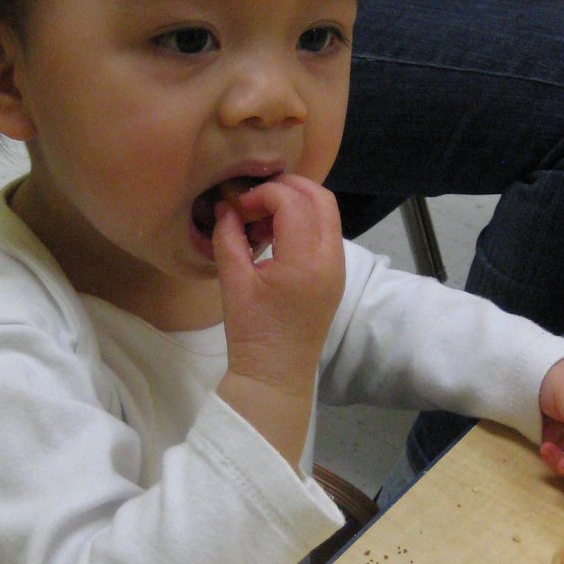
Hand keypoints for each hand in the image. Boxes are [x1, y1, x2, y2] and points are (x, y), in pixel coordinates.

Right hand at [213, 174, 344, 465]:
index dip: (261, 195)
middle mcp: (331, 258)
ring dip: (297, 204)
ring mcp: (338, 267)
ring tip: (263, 220)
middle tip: (253, 201)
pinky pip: (327, 233)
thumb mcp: (233, 282)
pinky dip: (305, 222)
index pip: (291, 200)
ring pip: (328, 213)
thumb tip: (225, 208)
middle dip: (286, 188)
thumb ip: (229, 237)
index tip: (238, 209)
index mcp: (306, 260)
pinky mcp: (336, 276)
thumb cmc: (253, 332)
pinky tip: (276, 237)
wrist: (277, 375)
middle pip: (320, 197)